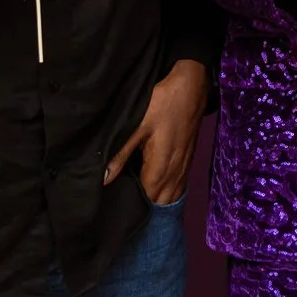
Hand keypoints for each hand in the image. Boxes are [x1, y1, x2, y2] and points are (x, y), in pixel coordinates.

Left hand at [105, 60, 210, 203]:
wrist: (192, 86)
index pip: (146, 201)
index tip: (117, 211)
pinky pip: (178, 186)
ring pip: (171, 197)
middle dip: (146, 210)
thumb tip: (104, 179)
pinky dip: (167, 192)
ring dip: (158, 203)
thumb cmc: (163, 103)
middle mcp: (175, 173)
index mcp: (160, 169)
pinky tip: (156, 191)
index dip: (134, 209)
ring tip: (139, 206)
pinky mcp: (188, 160)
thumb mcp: (137, 127)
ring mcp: (184, 167)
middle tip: (125, 211)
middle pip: (160, 204)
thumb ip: (120, 155)